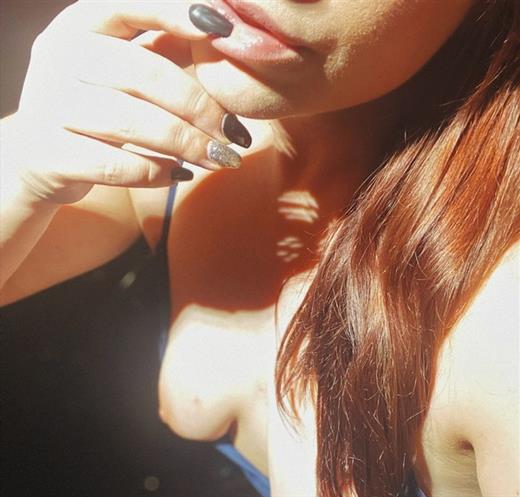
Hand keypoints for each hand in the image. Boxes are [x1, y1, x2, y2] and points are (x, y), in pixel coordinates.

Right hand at [8, 0, 249, 203]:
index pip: (129, 4)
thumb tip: (223, 38)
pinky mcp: (51, 155)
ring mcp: (50, 106)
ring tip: (220, 159)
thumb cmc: (95, 106)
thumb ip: (160, 50)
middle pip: (144, 75)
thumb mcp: (118, 68)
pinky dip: (158, 172)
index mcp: (79, 25)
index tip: (225, 31)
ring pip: (134, 123)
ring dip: (187, 145)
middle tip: (234, 135)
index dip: (177, 12)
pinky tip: (180, 174)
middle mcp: (59, 57)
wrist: (40, 157)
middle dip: (200, 108)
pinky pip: (118, 166)